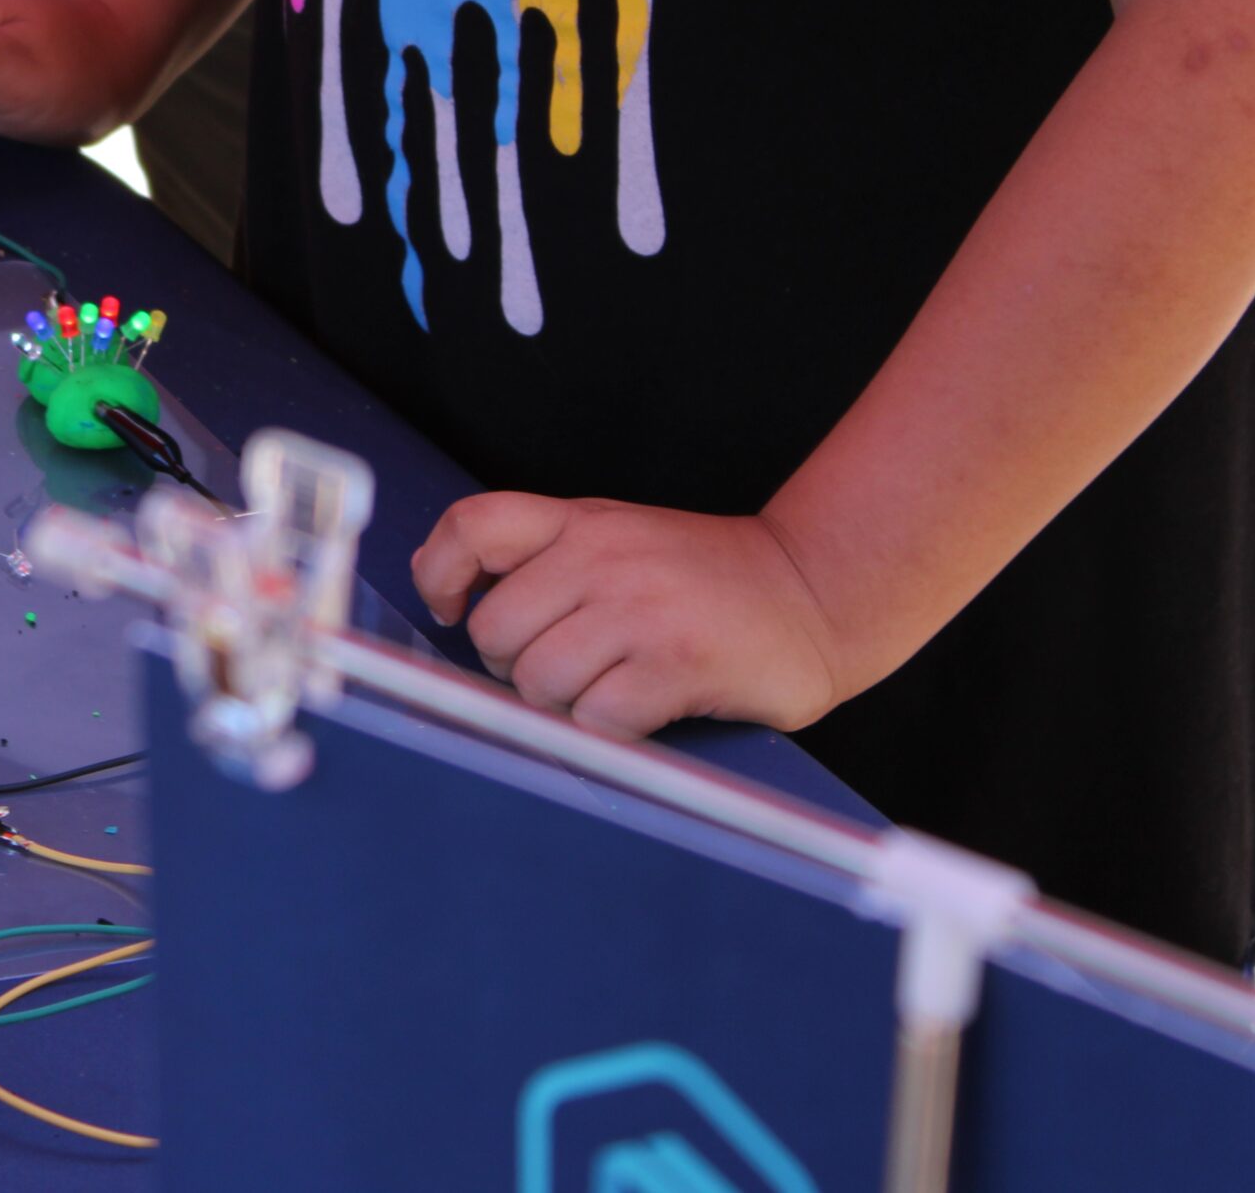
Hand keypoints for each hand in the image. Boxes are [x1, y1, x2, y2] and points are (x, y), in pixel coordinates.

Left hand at [411, 494, 845, 735]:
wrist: (815, 591)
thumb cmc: (704, 578)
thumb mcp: (618, 537)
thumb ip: (541, 556)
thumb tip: (443, 586)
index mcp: (581, 522)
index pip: (473, 526)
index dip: (440, 573)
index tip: (451, 609)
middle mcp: (604, 558)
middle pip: (495, 632)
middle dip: (516, 668)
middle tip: (568, 666)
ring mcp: (641, 609)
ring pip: (539, 683)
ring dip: (564, 706)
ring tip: (612, 687)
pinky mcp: (678, 662)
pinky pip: (596, 719)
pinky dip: (609, 731)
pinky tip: (644, 710)